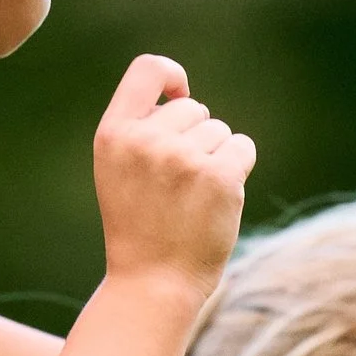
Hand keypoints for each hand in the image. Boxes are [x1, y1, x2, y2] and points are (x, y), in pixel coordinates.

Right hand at [92, 55, 254, 302]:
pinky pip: (242, 147)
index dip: (172, 76)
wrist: (152, 286)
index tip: (181, 95)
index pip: (148, 69)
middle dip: (196, 138)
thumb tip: (185, 96)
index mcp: (113, 135)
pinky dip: (237, 170)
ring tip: (192, 199)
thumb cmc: (139, 229)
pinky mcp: (219, 175)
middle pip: (193, 108)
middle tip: (179, 185)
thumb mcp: (120, 173)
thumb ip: (140, 131)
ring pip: (219, 131)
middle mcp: (145, 140)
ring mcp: (183, 157)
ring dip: (216, 159)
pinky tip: (216, 200)